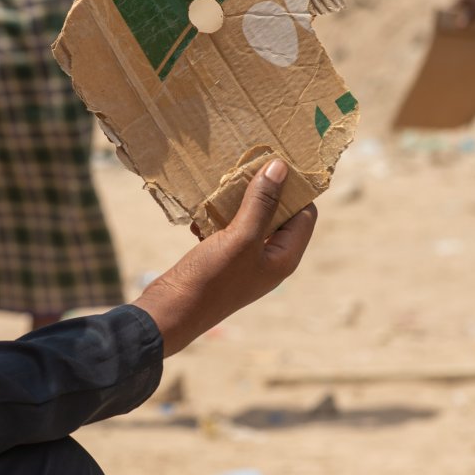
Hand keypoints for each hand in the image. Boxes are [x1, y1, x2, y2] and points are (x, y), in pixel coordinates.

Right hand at [132, 160, 316, 356]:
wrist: (170, 313)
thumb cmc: (211, 279)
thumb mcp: (240, 237)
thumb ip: (262, 203)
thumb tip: (281, 167)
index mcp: (284, 258)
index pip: (305, 214)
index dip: (296, 189)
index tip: (279, 162)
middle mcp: (268, 260)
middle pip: (277, 215)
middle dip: (262, 192)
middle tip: (247, 167)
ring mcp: (244, 262)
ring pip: (249, 220)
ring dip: (236, 203)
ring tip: (221, 186)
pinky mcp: (221, 261)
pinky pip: (226, 231)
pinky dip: (216, 219)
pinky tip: (200, 214)